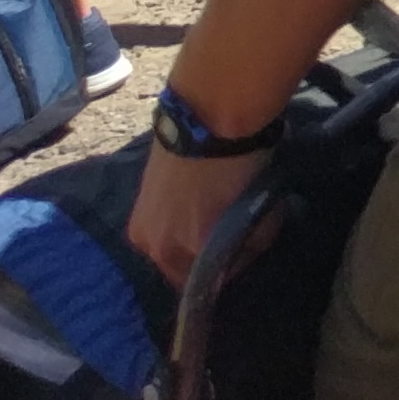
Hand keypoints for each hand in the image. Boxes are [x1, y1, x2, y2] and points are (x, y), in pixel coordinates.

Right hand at [130, 138, 268, 286]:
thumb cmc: (243, 162)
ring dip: (186, 245)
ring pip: (168, 253)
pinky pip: (159, 232)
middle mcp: (157, 248)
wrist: (207, 117)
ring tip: (208, 222)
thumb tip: (243, 255)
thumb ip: (252, 243)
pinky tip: (192, 210)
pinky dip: (174, 228)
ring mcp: (141, 229)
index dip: (231, 270)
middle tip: (228, 239)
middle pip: (184, 271)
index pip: (212, 282)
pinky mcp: (136, 209)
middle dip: (205, 260)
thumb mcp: (262, 210)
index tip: (243, 254)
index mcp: (189, 252)